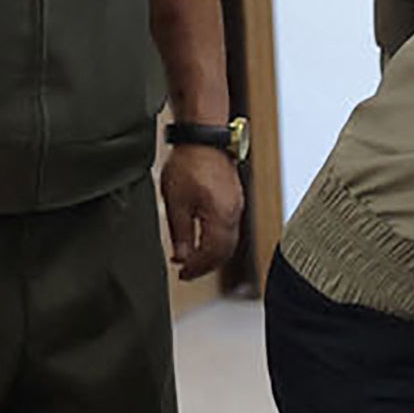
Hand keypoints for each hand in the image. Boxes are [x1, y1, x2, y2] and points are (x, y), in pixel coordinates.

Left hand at [159, 142, 245, 280]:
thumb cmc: (189, 165)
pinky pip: (230, 228)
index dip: (197, 268)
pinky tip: (203, 239)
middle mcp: (233, 213)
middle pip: (225, 251)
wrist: (204, 139)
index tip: (182, 274)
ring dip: (213, 254)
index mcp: (220, 216)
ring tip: (193, 259)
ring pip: (230, 241)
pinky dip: (218, 240)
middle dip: (206, 265)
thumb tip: (182, 257)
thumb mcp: (176, 202)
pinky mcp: (234, 200)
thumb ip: (181, 233)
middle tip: (187, 272)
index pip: (213, 253)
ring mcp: (236, 206)